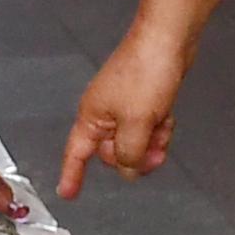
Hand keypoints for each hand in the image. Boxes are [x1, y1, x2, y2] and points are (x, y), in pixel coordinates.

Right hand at [58, 0, 223, 199]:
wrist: (167, 41)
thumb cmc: (145, 73)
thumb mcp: (135, 124)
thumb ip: (128, 153)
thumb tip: (128, 171)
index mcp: (92, 117)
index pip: (76, 153)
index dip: (71, 175)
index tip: (67, 193)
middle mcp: (104, 114)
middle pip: (113, 153)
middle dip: (135, 157)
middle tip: (153, 154)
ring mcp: (125, 107)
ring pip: (135, 142)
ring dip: (152, 143)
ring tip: (163, 128)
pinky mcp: (144, 100)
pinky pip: (149, 128)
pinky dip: (160, 129)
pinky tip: (167, 118)